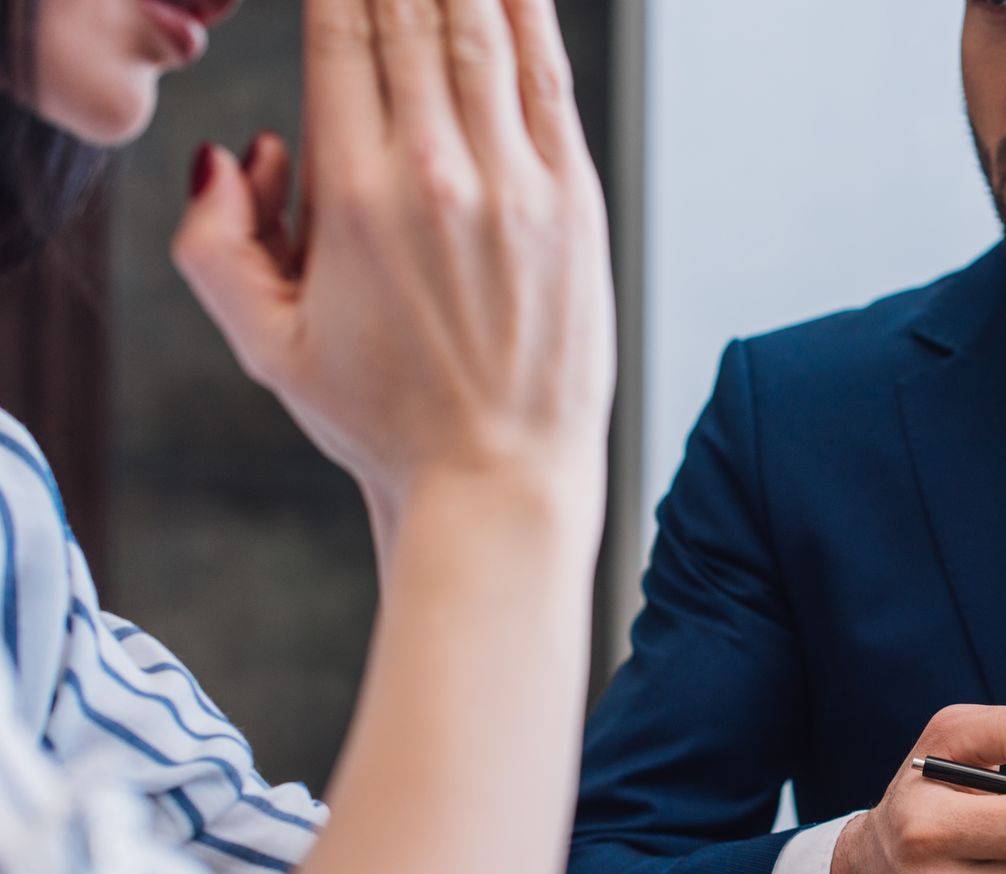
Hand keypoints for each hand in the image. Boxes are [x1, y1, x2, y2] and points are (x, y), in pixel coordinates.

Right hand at [172, 0, 615, 522]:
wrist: (497, 482)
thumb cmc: (383, 421)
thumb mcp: (265, 343)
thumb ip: (216, 242)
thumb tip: (234, 154)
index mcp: (352, 196)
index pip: (341, 34)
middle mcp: (436, 174)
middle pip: (410, 15)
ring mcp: (516, 186)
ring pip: (483, 32)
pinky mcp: (576, 205)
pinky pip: (549, 81)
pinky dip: (528, 16)